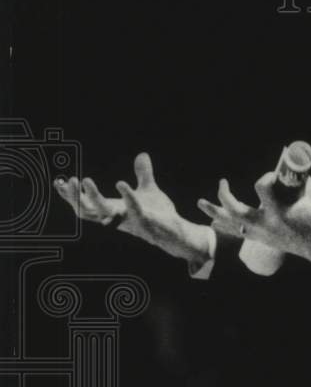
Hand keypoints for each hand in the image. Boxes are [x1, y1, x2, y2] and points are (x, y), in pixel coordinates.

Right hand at [55, 153, 212, 266]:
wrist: (177, 231)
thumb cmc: (159, 214)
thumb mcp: (148, 190)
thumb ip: (143, 174)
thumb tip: (142, 155)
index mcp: (112, 210)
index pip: (85, 205)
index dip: (70, 195)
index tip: (58, 181)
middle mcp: (116, 217)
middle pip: (86, 211)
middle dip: (74, 197)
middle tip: (68, 179)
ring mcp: (129, 220)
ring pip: (104, 212)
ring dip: (93, 197)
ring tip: (85, 179)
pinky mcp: (145, 221)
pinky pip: (133, 210)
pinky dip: (127, 196)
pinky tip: (121, 183)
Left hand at [197, 172, 310, 268]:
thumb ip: (297, 179)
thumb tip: (286, 166)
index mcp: (280, 213)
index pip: (261, 188)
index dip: (265, 177)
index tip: (272, 175)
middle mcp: (267, 225)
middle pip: (236, 211)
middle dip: (224, 196)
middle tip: (222, 182)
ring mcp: (262, 235)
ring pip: (233, 224)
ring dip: (215, 212)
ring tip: (200, 203)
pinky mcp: (262, 239)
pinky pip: (239, 231)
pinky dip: (226, 225)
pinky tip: (215, 220)